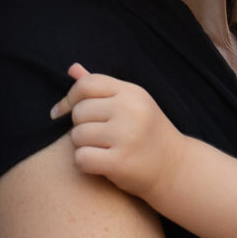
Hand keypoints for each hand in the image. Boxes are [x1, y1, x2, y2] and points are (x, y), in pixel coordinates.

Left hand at [52, 64, 182, 199]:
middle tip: (98, 137)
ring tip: (103, 150)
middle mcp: (130, 110)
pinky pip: (81, 159)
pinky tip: (101, 165)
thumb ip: (101, 87)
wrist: (175, 168)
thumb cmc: (146, 134)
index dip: (69, 98)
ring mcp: (126, 136)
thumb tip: (71, 69)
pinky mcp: (120, 162)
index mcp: (131, 92)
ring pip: (77, 136)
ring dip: (83, 147)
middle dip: (81, 126)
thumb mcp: (130, 104)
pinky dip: (85, 164)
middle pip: (79, 112)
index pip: (86, 84)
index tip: (61, 112)